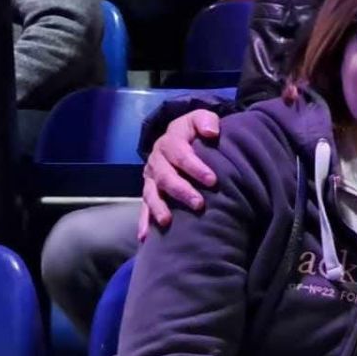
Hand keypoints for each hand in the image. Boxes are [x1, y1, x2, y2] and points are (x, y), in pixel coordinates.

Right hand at [136, 109, 222, 238]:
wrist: (181, 137)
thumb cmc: (196, 131)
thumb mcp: (201, 118)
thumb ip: (206, 120)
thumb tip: (211, 132)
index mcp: (170, 141)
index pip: (181, 154)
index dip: (195, 167)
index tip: (212, 180)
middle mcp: (157, 160)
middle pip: (165, 176)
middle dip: (181, 190)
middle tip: (199, 204)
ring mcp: (151, 177)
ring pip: (151, 193)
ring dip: (159, 207)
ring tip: (168, 221)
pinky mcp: (150, 191)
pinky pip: (144, 207)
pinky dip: (143, 221)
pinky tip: (144, 237)